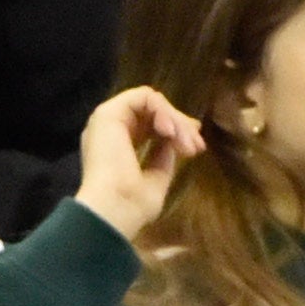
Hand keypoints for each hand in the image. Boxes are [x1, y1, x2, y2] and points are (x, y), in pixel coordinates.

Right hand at [75, 86, 201, 240]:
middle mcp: (110, 131)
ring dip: (174, 119)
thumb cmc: (132, 205)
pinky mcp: (108, 112)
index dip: (176, 130)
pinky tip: (169, 132)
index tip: (196, 146)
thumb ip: (162, 156)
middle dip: (180, 124)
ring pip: (150, 103)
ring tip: (185, 143)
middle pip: (151, 113)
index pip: (148, 128)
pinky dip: (162, 110)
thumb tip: (172, 141)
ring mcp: (108, 120)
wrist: (114, 209)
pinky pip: (143, 97)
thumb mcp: (156, 178)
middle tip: (197, 144)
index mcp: (116, 147)